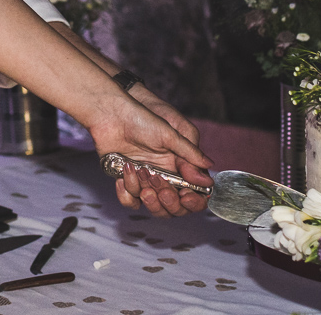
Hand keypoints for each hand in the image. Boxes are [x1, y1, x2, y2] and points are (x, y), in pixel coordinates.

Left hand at [87, 96, 212, 217]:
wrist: (112, 114)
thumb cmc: (143, 118)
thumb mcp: (171, 134)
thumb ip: (190, 156)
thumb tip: (208, 179)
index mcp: (180, 165)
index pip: (193, 193)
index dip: (193, 200)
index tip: (186, 196)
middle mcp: (164, 176)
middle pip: (173, 206)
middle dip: (168, 201)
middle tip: (159, 184)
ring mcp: (145, 180)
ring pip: (152, 205)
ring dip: (146, 192)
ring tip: (139, 170)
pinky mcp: (127, 180)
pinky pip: (130, 200)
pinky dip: (127, 194)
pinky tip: (123, 177)